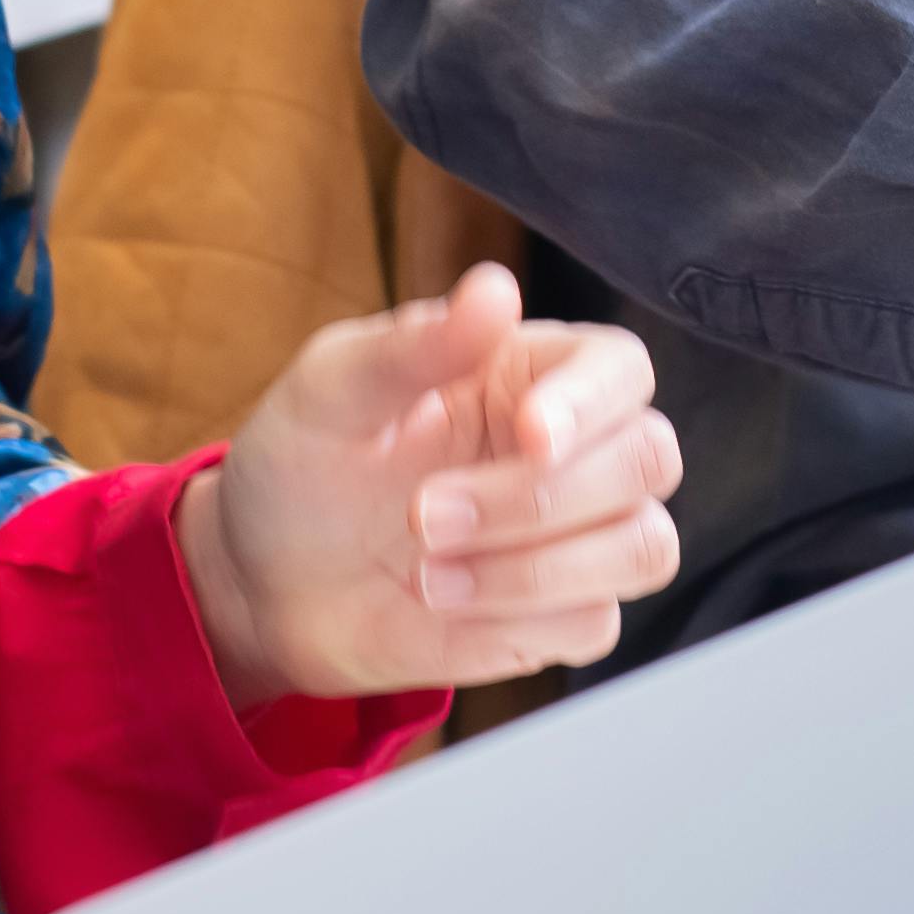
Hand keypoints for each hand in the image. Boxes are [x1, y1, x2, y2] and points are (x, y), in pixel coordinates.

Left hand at [177, 263, 683, 706]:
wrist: (264, 580)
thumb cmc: (305, 464)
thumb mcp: (332, 390)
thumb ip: (414, 345)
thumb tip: (495, 290)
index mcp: (530, 373)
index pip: (622, 368)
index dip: (593, 401)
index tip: (528, 433)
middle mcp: (572, 451)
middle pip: (649, 459)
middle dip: (538, 498)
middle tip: (423, 515)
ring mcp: (575, 539)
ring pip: (644, 548)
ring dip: (536, 569)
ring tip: (427, 572)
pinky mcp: (559, 617)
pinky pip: (595, 623)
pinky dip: (519, 620)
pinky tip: (442, 606)